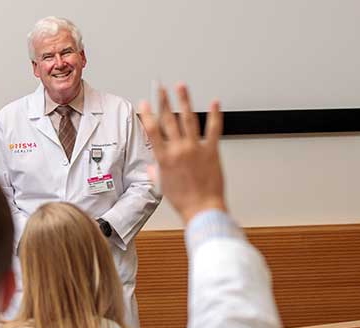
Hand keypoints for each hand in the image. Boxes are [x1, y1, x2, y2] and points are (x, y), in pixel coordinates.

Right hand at [139, 83, 226, 222]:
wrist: (202, 209)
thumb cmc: (184, 201)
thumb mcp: (163, 186)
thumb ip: (156, 172)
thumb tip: (152, 168)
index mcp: (164, 159)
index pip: (153, 131)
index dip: (147, 114)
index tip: (144, 103)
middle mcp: (178, 150)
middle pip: (168, 120)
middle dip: (163, 101)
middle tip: (160, 88)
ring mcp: (195, 149)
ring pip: (188, 119)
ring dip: (184, 100)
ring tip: (181, 87)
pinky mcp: (211, 151)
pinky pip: (214, 129)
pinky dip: (215, 115)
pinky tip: (215, 103)